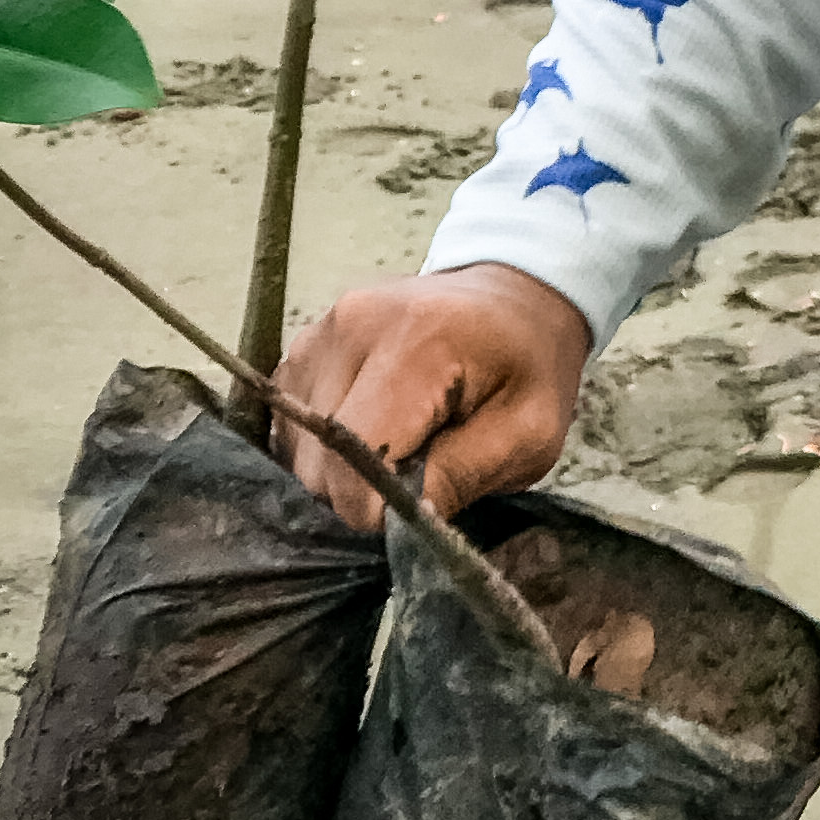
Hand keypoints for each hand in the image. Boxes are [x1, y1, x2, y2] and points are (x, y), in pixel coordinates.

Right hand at [272, 264, 591, 533]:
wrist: (512, 299)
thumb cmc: (529, 368)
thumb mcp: (529, 433)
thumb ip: (462, 476)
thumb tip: (394, 521)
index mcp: (417, 343)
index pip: (354, 458)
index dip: (378, 506)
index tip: (419, 503)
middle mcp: (351, 329)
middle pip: (318, 462)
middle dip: (363, 490)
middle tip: (421, 469)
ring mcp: (317, 335)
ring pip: (296, 450)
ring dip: (342, 470)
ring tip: (401, 444)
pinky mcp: (300, 348)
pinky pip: (289, 428)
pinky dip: (325, 447)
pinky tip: (373, 431)